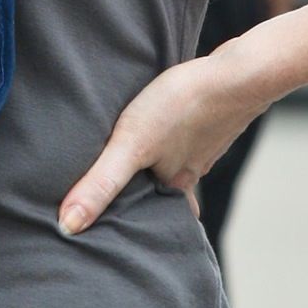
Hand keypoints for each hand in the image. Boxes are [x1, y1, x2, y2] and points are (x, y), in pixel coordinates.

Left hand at [57, 46, 263, 235]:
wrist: (239, 73)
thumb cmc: (184, 105)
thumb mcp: (132, 145)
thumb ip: (101, 183)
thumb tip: (68, 226)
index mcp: (175, 185)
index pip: (155, 217)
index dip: (138, 223)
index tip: (120, 235)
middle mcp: (191, 169)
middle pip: (164, 190)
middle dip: (146, 196)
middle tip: (123, 203)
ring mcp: (204, 142)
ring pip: (175, 161)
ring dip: (159, 164)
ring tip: (136, 164)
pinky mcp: (209, 115)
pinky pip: (187, 132)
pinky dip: (175, 133)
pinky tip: (167, 120)